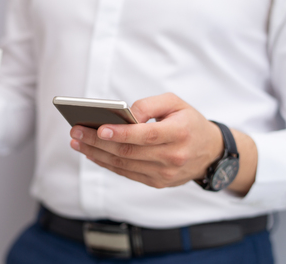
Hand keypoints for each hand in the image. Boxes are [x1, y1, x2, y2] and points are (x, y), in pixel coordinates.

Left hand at [69, 93, 223, 188]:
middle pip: (129, 152)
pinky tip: (92, 153)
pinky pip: (127, 173)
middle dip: (98, 142)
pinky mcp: (157, 182)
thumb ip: (150, 104)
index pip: (146, 135)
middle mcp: (173, 156)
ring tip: (77, 142)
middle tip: (76, 132)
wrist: (209, 152)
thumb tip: (125, 113)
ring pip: (124, 165)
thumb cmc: (189, 122)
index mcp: (179, 133)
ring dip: (96, 154)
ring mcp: (164, 173)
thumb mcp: (176, 103)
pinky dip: (107, 164)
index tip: (100, 128)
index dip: (122, 133)